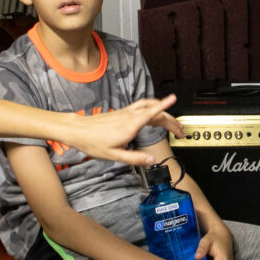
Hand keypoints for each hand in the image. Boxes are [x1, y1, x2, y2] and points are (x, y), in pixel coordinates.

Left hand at [65, 97, 184, 164]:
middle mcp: (129, 116)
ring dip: (162, 111)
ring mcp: (126, 113)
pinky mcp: (122, 113)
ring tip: (171, 121)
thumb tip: (151, 160)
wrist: (78, 130)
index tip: (173, 99)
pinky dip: (152, 108)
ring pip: (148, 106)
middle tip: (180, 129)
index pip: (151, 113)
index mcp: (130, 126)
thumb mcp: (115, 155)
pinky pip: (141, 107)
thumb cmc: (93, 142)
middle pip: (155, 111)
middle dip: (170, 119)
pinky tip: (154, 114)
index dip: (164, 106)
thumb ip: (135, 158)